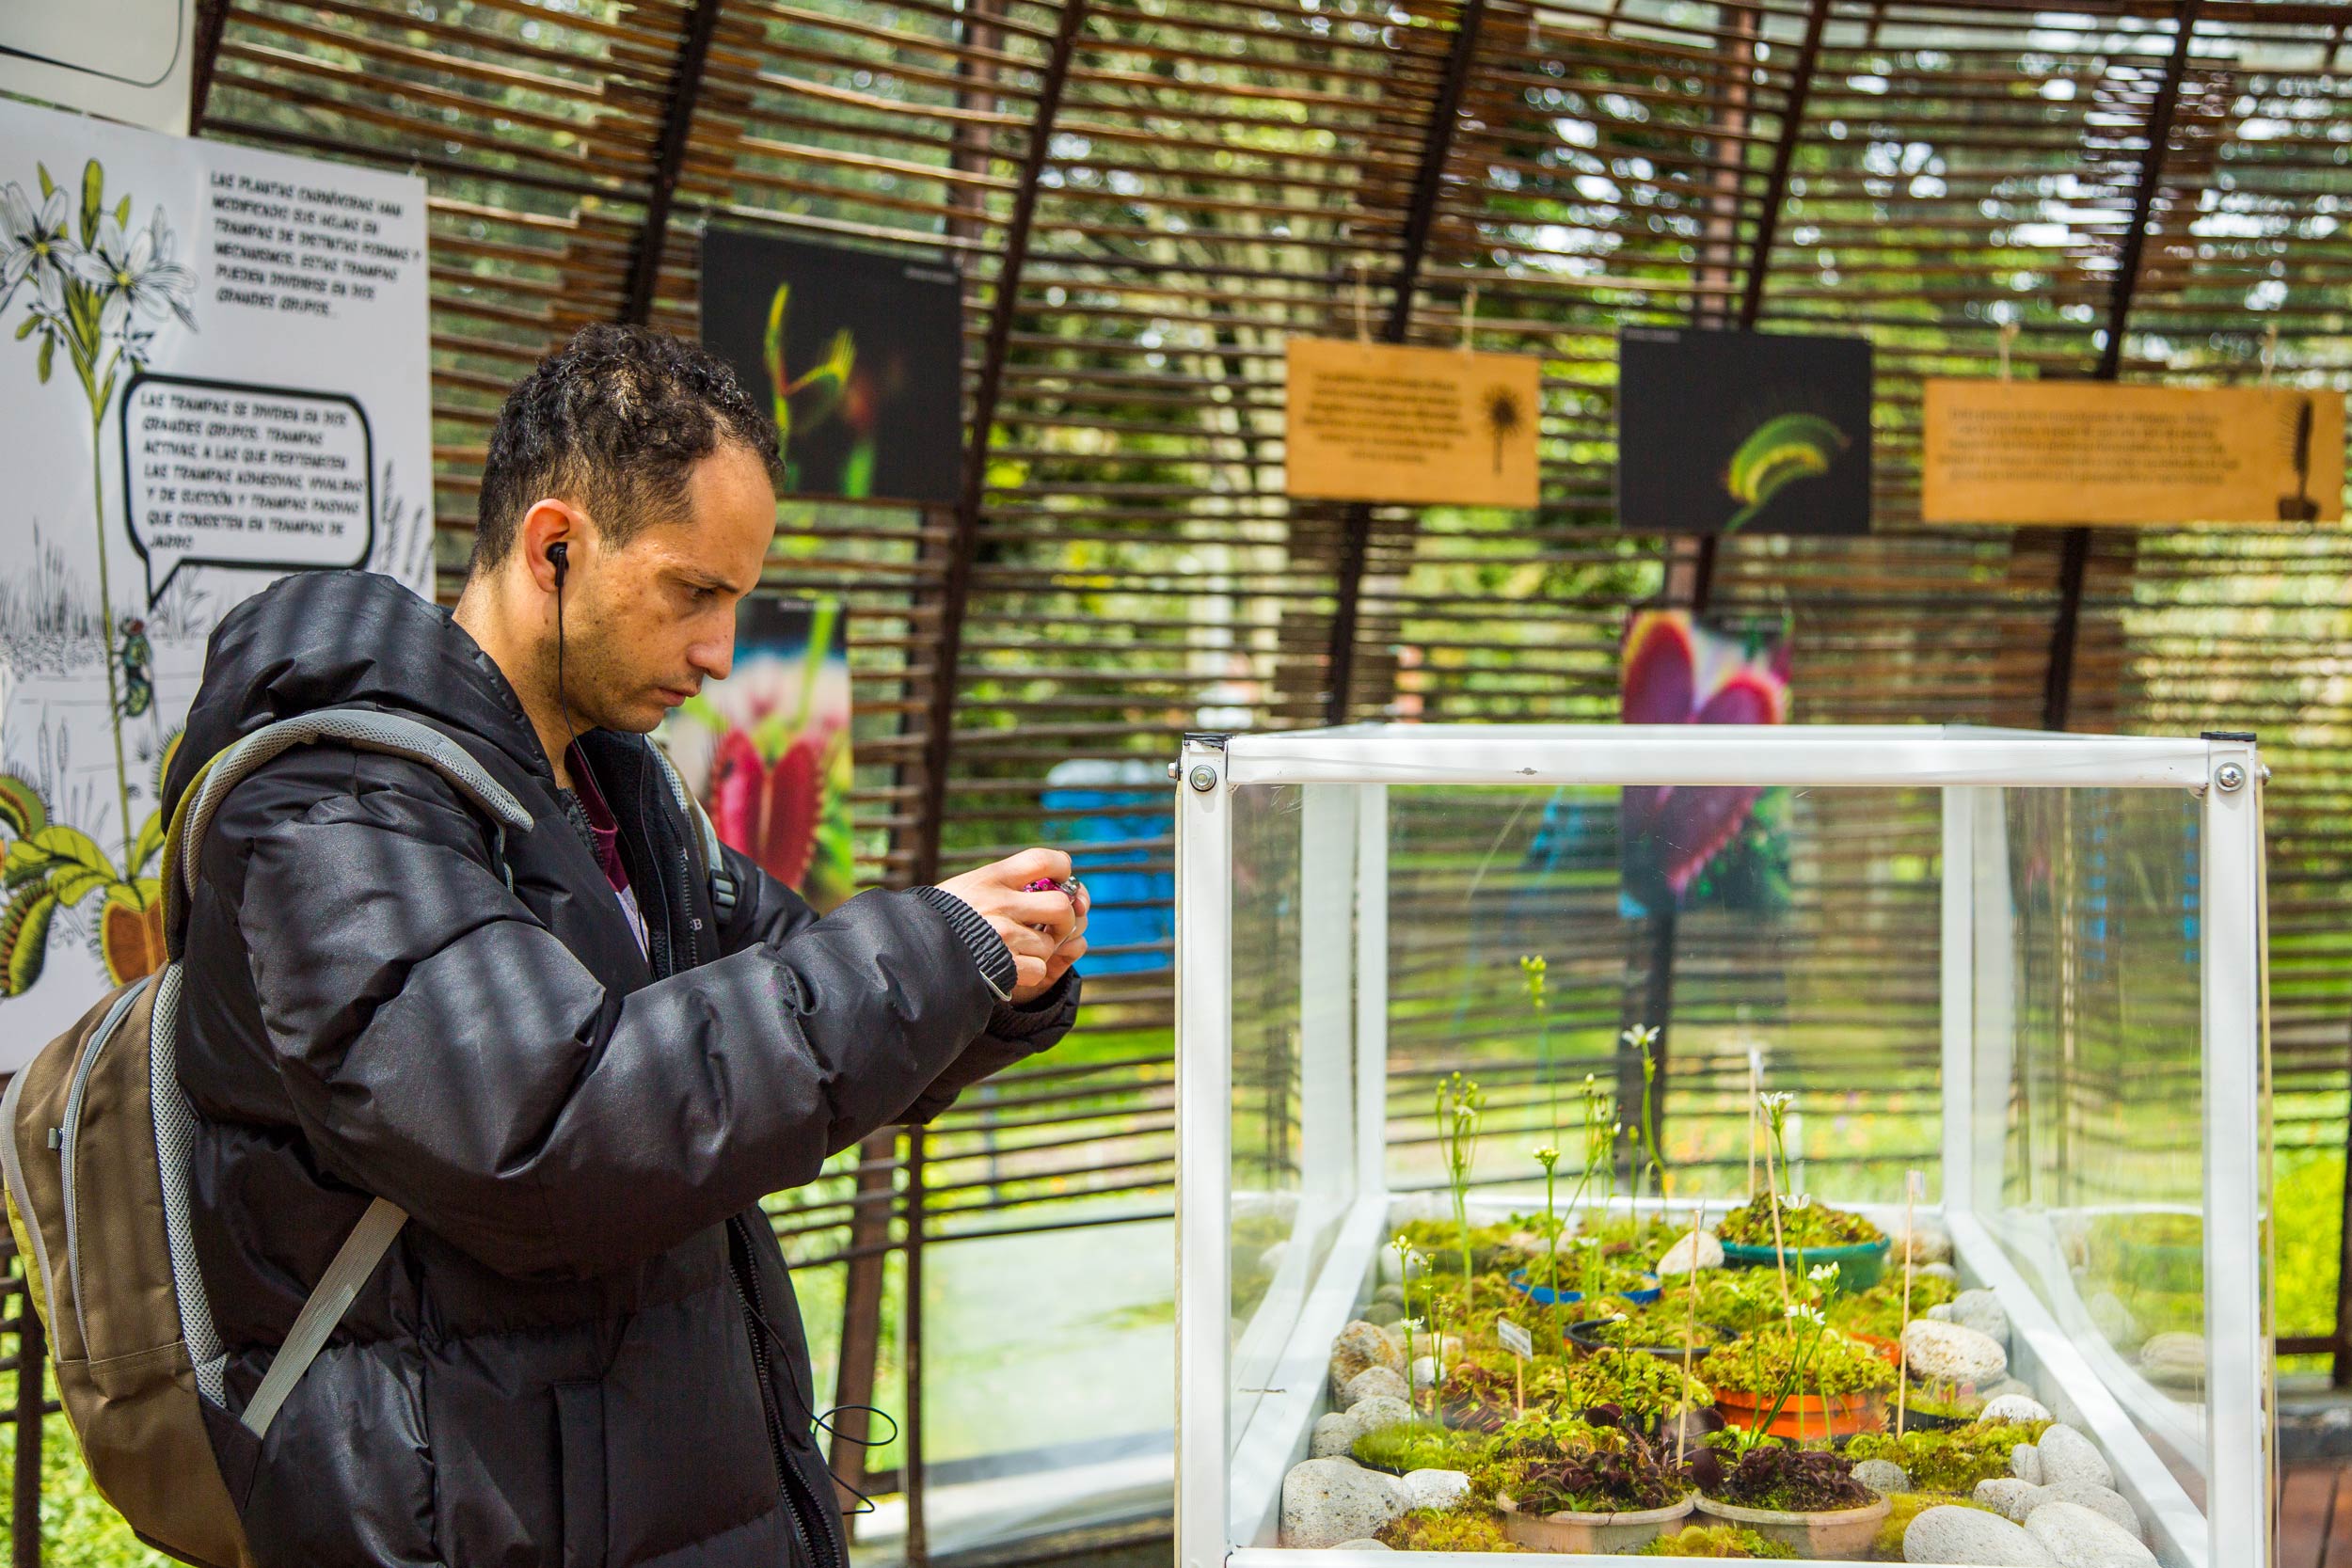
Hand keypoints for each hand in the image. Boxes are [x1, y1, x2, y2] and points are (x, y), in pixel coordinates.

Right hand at [936, 848, 1089, 1004]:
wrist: (911, 950)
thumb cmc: (941, 917)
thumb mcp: (966, 886)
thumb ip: (1002, 883)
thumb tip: (1049, 885)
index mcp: (991, 878)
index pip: (1042, 860)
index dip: (1062, 867)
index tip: (1062, 879)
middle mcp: (1000, 903)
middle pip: (1060, 905)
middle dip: (1064, 919)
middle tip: (1053, 926)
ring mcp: (1002, 935)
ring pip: (1049, 943)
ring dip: (1040, 951)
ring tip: (1017, 950)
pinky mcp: (1003, 964)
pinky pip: (1038, 968)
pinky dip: (1029, 972)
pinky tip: (1009, 968)